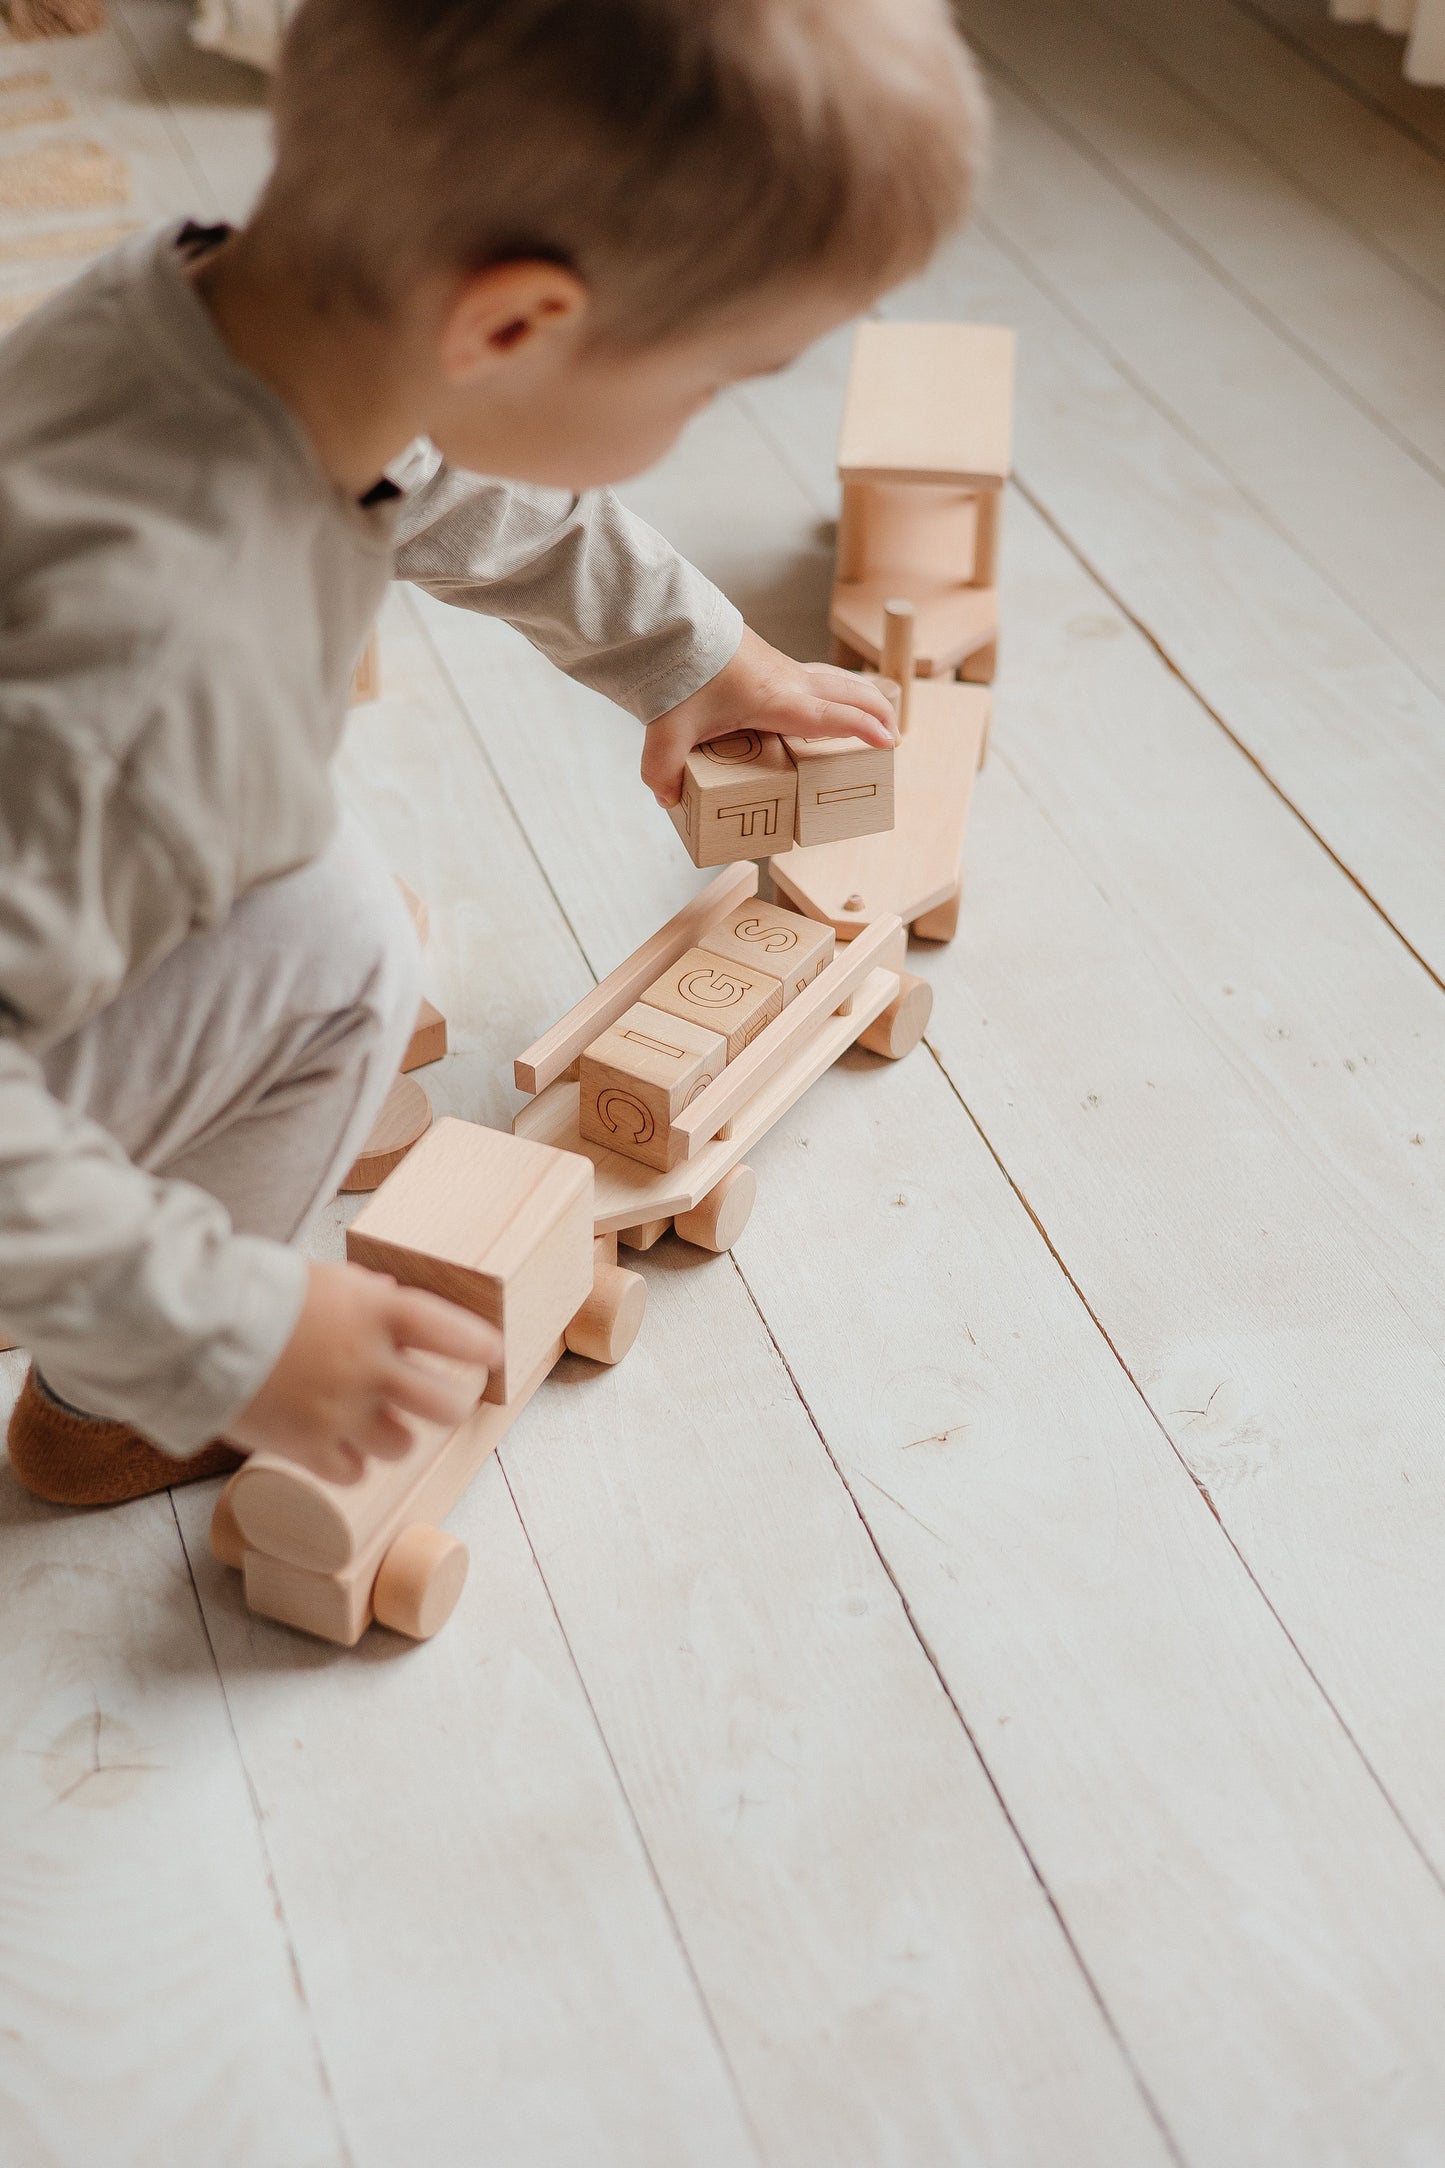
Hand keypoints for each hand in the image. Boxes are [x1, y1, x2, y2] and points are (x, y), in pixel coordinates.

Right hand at [228, 1260, 502, 1484]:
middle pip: (445, 1404)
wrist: (198, 1327)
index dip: (479, 1346)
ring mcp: (340, 1411)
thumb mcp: (325, 1280)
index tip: (492, 1353)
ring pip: (403, 1445)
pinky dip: (352, 1463)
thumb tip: (390, 1296)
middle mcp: (369, 1365)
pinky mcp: (307, 1446)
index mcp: (377, 1313)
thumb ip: (366, 1296)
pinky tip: (340, 1445)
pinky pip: (354, 1472)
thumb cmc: (260, 1295)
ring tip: (374, 1421)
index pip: (452, 1332)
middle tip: (440, 1400)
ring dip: (395, 1435)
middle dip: (450, 1403)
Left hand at [641, 626, 899, 807]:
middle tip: (892, 739)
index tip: (887, 743)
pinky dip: (840, 688)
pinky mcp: (774, 661)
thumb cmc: (678, 672)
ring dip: (864, 697)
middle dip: (878, 714)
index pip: (831, 716)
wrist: (673, 622)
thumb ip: (664, 769)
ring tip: (878, 718)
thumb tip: (668, 799)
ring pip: (839, 680)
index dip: (862, 729)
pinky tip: (832, 698)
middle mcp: (789, 681)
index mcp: (775, 700)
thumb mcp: (667, 730)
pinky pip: (821, 675)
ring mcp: (784, 667)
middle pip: (850, 693)